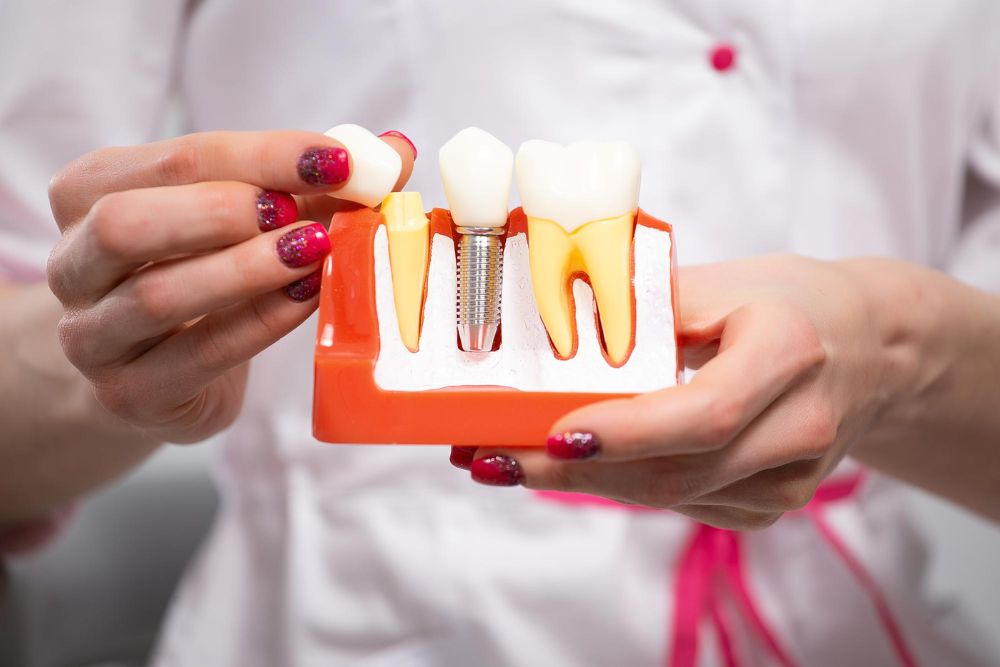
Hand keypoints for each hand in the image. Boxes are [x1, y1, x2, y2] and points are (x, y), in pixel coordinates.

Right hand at [47, 130, 415, 442]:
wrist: (161, 374)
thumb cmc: (205, 278)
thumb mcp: (247, 222)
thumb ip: (311, 187)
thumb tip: (393, 153)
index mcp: (91, 193)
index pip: (175, 160)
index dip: (263, 155)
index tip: (338, 159)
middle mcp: (75, 262)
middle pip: (128, 223)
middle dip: (222, 211)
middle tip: (297, 213)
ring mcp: (93, 336)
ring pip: (156, 295)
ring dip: (246, 269)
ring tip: (314, 252)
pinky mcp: (132, 392)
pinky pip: (198, 355)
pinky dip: (260, 322)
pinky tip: (308, 298)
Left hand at [463, 255, 905, 529]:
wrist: (866, 347)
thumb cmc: (785, 301)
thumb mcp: (722, 282)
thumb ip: (643, 306)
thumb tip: (552, 329)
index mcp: (788, 354)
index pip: (702, 412)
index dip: (625, 432)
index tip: (552, 435)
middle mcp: (799, 428)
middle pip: (676, 471)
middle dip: (572, 471)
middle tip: (491, 458)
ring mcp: (790, 479)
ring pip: (670, 497)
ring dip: (582, 484)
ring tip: (503, 463)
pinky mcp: (774, 504)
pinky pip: (682, 504)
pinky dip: (619, 485)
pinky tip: (568, 467)